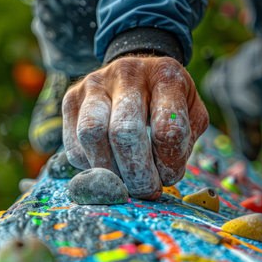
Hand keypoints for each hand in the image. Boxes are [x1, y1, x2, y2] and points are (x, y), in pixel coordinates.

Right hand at [62, 56, 208, 199]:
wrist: (136, 71)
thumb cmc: (166, 100)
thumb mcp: (190, 113)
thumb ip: (184, 143)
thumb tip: (161, 177)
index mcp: (166, 77)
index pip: (168, 130)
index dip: (169, 163)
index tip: (168, 176)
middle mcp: (128, 74)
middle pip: (124, 133)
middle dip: (137, 173)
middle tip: (146, 190)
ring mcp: (94, 84)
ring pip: (91, 134)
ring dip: (109, 171)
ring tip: (124, 182)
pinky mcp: (71, 98)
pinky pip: (74, 145)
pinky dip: (90, 166)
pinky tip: (108, 165)